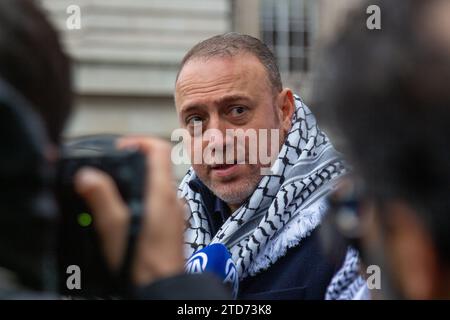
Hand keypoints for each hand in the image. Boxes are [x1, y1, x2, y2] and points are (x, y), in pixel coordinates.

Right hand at [74, 137, 184, 285]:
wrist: (162, 287)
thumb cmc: (142, 261)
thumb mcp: (115, 226)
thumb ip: (101, 197)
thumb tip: (88, 175)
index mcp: (162, 192)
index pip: (159, 149)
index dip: (139, 141)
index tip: (121, 147)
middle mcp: (172, 199)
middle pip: (157, 166)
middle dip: (134, 163)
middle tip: (112, 171)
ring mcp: (174, 213)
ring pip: (158, 185)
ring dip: (139, 182)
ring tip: (116, 193)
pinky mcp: (172, 226)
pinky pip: (159, 203)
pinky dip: (145, 200)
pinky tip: (128, 215)